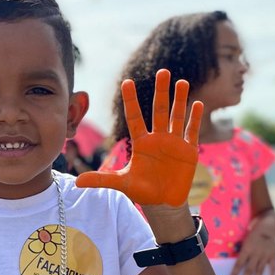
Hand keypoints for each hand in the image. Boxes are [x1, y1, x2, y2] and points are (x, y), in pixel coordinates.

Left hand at [76, 69, 202, 205]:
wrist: (163, 203)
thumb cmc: (142, 191)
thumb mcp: (121, 184)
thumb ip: (101, 180)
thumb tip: (77, 182)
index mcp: (141, 142)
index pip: (135, 117)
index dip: (131, 100)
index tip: (127, 82)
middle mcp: (158, 138)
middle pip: (159, 110)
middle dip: (161, 91)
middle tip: (162, 71)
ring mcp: (174, 143)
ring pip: (176, 117)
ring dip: (180, 100)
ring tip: (181, 82)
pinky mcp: (188, 151)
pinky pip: (192, 132)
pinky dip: (195, 119)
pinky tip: (197, 104)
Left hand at [229, 232, 274, 274]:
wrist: (266, 228)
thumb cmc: (252, 236)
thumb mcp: (244, 242)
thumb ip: (241, 253)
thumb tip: (234, 265)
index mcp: (246, 250)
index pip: (239, 264)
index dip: (234, 274)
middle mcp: (255, 254)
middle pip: (249, 270)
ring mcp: (265, 256)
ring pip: (259, 271)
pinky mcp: (273, 256)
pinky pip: (273, 268)